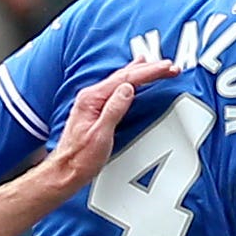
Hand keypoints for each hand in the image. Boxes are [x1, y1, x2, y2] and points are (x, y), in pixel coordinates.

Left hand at [30, 59, 162, 192]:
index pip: (126, 78)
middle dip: (149, 69)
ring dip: (140, 73)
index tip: (166, 68)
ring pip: (121, 80)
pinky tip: (132, 81)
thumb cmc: (80, 158)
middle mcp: (91, 96)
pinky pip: (116, 89)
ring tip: (154, 64)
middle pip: (124, 76)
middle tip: (170, 67)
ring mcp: (92, 102)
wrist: (65, 170)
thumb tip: (128, 88)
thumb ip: (114, 109)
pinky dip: (130, 82)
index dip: (149, 72)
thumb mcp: (101, 135)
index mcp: (92, 99)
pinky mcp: (95, 110)